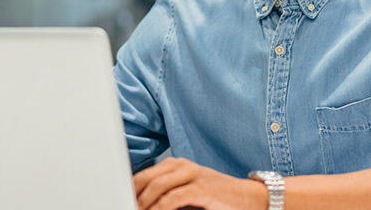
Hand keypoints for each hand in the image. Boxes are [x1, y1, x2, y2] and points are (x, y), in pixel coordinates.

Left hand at [132, 157, 268, 209]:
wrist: (250, 198)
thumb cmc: (217, 197)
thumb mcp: (187, 190)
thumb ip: (165, 194)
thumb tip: (141, 203)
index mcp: (176, 164)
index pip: (144, 174)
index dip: (130, 189)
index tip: (120, 199)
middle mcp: (183, 166)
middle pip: (147, 178)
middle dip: (134, 196)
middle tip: (125, 206)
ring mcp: (193, 176)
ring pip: (157, 186)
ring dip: (144, 203)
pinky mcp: (202, 189)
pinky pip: (173, 199)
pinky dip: (159, 208)